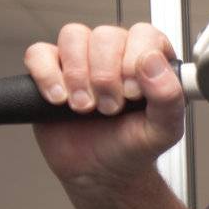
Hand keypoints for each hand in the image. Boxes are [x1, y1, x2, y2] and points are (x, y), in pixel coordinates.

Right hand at [24, 23, 185, 190]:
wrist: (100, 173)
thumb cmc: (133, 148)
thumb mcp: (163, 131)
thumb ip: (169, 98)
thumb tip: (153, 62)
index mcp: (150, 62)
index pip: (144, 35)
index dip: (136, 60)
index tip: (133, 93)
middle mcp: (116, 54)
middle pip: (105, 36)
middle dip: (105, 77)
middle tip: (110, 108)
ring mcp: (82, 60)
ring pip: (73, 36)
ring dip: (78, 76)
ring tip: (85, 108)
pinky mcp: (50, 71)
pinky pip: (38, 53)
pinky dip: (47, 75)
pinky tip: (59, 99)